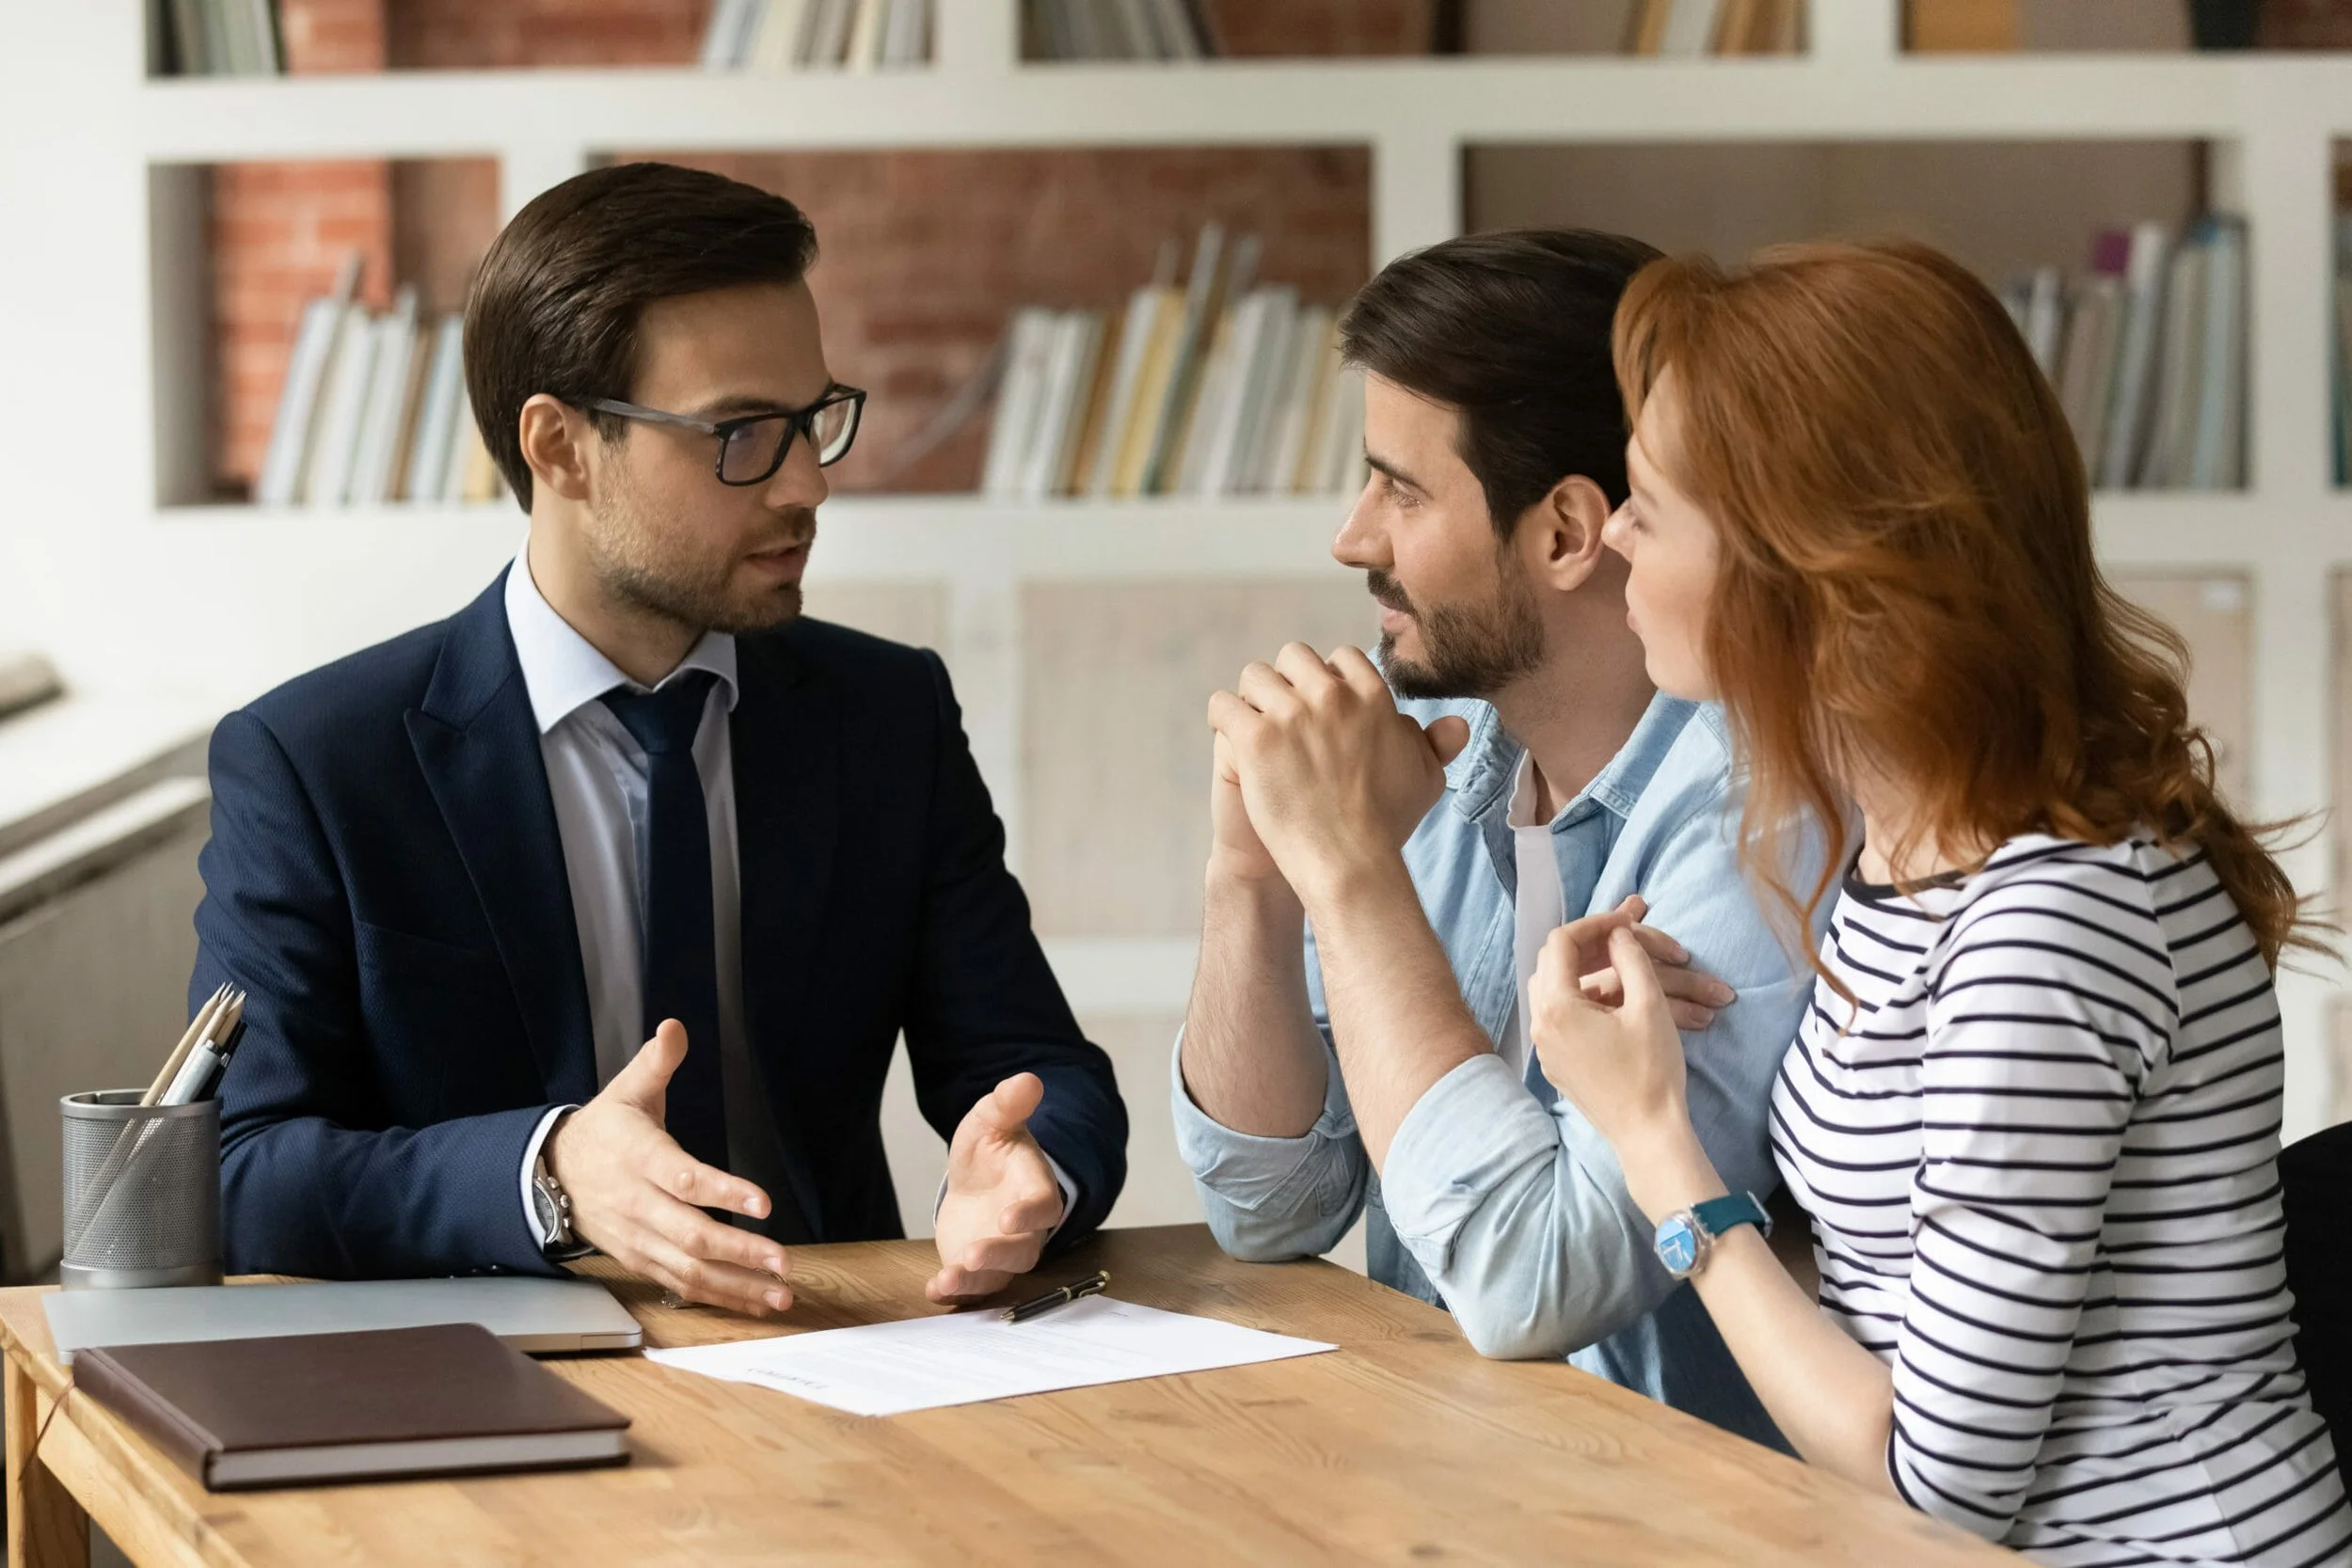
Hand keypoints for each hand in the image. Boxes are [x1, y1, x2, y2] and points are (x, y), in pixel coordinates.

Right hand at [545, 1020, 792, 1316]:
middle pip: (690, 1234)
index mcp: (638, 1156)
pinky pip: (679, 1284)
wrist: (552, 1173)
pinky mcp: (638, 1259)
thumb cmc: (604, 1130)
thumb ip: (656, 1062)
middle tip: (783, 1261)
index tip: (763, 1203)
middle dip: (740, 1251)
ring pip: (688, 1268)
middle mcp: (638, 1203)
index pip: (683, 1177)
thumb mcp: (627, 1089)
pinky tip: (752, 1302)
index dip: (723, 1191)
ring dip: (736, 1285)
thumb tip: (674, 1028)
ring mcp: (637, 1237)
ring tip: (780, 1294)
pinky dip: (717, 1297)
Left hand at [928, 1072, 1066, 1304]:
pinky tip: (933, 1291)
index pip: (1043, 1206)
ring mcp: (1001, 1252)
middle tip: (972, 1254)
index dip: (1029, 1215)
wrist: (977, 1179)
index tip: (1007, 1218)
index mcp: (1035, 1189)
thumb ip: (1008, 1104)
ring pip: (998, 1275)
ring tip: (947, 1279)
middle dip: (998, 1255)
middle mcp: (1025, 1229)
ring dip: (974, 1280)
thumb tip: (1028, 1079)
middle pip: (1023, 1250)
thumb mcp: (992, 1120)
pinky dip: (954, 1292)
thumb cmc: (991, 1148)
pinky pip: (972, 1287)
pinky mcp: (977, 1268)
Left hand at [1205, 643, 1470, 905]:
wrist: (1348, 864)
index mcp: (1372, 696)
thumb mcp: (1424, 779)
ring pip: (1255, 675)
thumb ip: (1435, 744)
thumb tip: (1455, 723)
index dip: (1324, 683)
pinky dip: (1223, 720)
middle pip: (1294, 658)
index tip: (1317, 710)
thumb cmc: (1385, 826)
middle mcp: (1333, 696)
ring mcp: (1292, 714)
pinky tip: (1231, 740)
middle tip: (1281, 718)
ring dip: (1252, 698)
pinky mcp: (1257, 738)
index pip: (1340, 659)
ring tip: (1253, 730)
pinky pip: (1224, 705)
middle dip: (1286, 683)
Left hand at [1529, 924, 1702, 1203]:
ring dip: (1583, 969)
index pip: (1563, 943)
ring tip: (1618, 960)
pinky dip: (1582, 997)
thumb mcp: (1648, 1005)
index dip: (1597, 924)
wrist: (1648, 1133)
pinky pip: (1559, 1017)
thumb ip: (1630, 958)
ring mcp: (1546, 1047)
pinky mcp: (1557, 1064)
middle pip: (1553, 963)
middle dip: (1588, 943)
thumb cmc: (1652, 1071)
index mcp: (1557, 1007)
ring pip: (1553, 989)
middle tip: (1623, 935)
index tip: (1627, 921)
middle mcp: (1541, 1025)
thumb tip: (1617, 932)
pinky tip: (1612, 998)